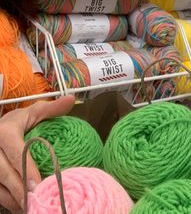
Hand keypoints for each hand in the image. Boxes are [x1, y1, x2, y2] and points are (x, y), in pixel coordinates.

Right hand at [0, 95, 74, 212]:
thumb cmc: (19, 121)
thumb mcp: (34, 112)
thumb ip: (51, 109)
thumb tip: (71, 99)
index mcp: (5, 131)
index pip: (15, 151)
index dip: (25, 168)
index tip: (37, 183)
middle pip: (3, 173)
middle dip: (19, 189)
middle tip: (36, 200)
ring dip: (13, 199)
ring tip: (31, 207)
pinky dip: (7, 200)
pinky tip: (21, 206)